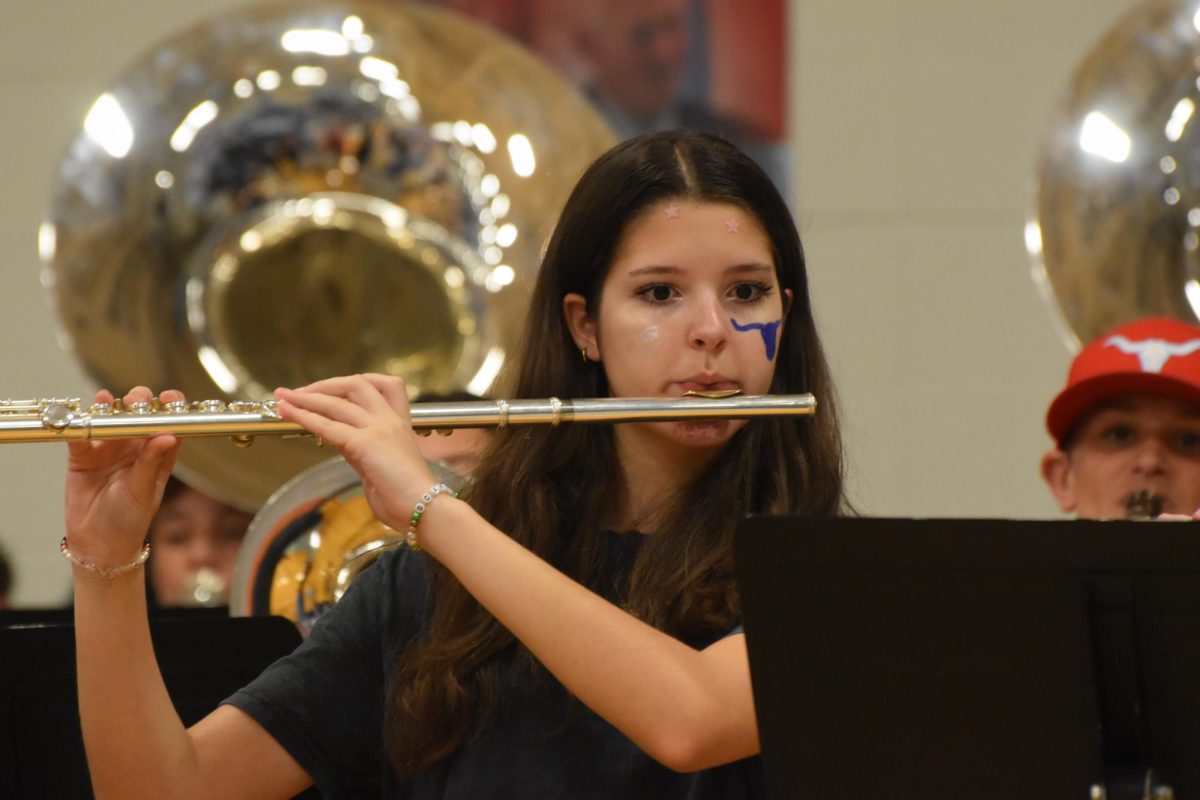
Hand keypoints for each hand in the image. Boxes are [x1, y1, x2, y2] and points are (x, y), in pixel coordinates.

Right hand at [64, 387, 181, 564]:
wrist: (98, 544)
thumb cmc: (129, 520)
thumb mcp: (144, 490)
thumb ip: (152, 462)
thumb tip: (169, 436)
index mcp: (157, 455)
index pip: (167, 424)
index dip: (169, 407)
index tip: (169, 398)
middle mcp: (134, 447)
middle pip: (137, 415)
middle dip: (138, 402)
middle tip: (136, 401)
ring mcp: (108, 449)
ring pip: (109, 419)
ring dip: (109, 407)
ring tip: (108, 402)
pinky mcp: (83, 456)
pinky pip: (81, 435)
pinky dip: (81, 423)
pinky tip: (84, 416)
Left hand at [273, 374, 437, 530]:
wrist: (424, 509)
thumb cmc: (409, 498)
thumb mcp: (383, 466)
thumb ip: (364, 451)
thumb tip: (341, 443)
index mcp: (401, 424)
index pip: (388, 385)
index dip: (359, 382)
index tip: (335, 390)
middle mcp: (390, 420)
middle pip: (357, 384)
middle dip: (326, 385)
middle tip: (300, 392)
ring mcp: (379, 429)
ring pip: (337, 403)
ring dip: (305, 398)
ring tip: (282, 397)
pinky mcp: (365, 443)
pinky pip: (328, 425)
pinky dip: (303, 416)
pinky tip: (286, 412)